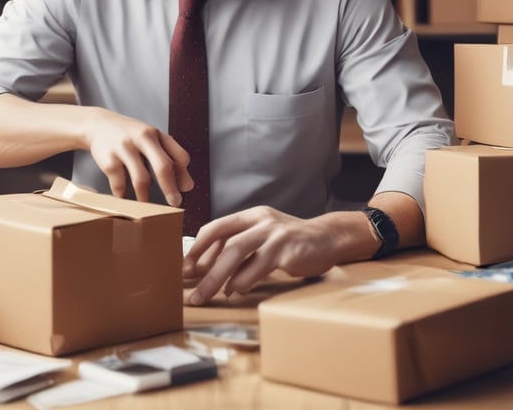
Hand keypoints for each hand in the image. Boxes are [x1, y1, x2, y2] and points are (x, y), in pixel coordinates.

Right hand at [83, 107, 193, 205]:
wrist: (98, 124)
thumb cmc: (131, 136)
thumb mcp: (152, 140)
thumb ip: (171, 158)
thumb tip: (188, 187)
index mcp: (156, 134)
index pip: (179, 155)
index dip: (184, 174)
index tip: (184, 189)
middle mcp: (142, 138)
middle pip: (163, 166)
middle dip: (170, 188)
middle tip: (175, 203)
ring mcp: (124, 148)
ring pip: (141, 179)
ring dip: (146, 198)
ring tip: (148, 208)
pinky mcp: (108, 160)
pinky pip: (119, 185)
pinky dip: (124, 196)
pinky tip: (125, 201)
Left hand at [182, 206, 347, 305]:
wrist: (328, 239)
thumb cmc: (291, 242)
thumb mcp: (263, 238)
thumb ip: (241, 249)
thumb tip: (209, 272)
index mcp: (251, 216)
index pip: (216, 227)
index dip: (197, 248)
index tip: (184, 268)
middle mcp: (261, 221)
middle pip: (225, 243)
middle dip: (204, 270)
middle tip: (192, 292)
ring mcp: (274, 234)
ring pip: (237, 253)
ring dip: (217, 278)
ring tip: (206, 296)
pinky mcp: (287, 250)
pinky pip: (258, 267)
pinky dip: (243, 281)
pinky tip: (236, 291)